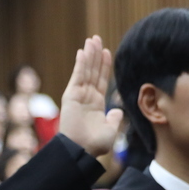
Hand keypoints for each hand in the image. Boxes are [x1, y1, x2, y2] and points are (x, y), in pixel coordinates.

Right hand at [59, 36, 123, 157]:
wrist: (81, 150)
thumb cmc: (95, 145)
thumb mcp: (110, 130)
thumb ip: (114, 118)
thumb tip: (118, 110)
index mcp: (96, 104)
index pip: (101, 80)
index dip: (104, 66)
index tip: (107, 52)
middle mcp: (87, 97)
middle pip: (92, 71)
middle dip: (95, 55)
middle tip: (96, 38)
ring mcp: (78, 95)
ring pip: (86, 70)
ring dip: (89, 54)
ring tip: (92, 39)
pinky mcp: (71, 95)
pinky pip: (78, 76)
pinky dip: (81, 63)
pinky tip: (83, 51)